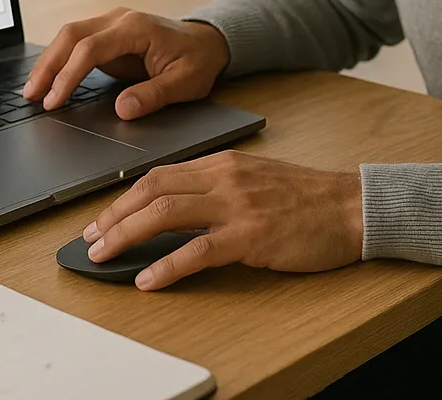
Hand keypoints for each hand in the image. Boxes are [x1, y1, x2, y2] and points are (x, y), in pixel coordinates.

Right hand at [23, 8, 229, 119]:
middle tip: (31, 95)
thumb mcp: (185, 83)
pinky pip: (75, 43)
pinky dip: (58, 60)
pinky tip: (47, 80)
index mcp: (137, 28)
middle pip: (71, 35)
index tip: (55, 100)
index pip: (91, 48)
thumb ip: (154, 95)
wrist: (206, 43)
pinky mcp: (106, 35)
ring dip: (48, 62)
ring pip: (68, 36)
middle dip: (47, 65)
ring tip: (31, 91)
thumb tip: (122, 110)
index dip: (69, 74)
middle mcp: (119, 20)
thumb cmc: (198, 61)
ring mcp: (111, 24)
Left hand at [81, 151, 363, 289]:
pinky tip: (147, 279)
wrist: (351, 207)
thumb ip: (217, 187)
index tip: (103, 218)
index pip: (159, 175)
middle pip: (152, 191)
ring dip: (126, 236)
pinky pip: (198, 251)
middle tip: (91, 239)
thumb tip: (176, 207)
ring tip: (104, 256)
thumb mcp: (255, 179)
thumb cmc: (307, 198)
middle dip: (113, 216)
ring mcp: (236, 206)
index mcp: (222, 163)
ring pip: (165, 214)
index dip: (124, 198)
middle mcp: (223, 178)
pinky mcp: (250, 236)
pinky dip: (166, 266)